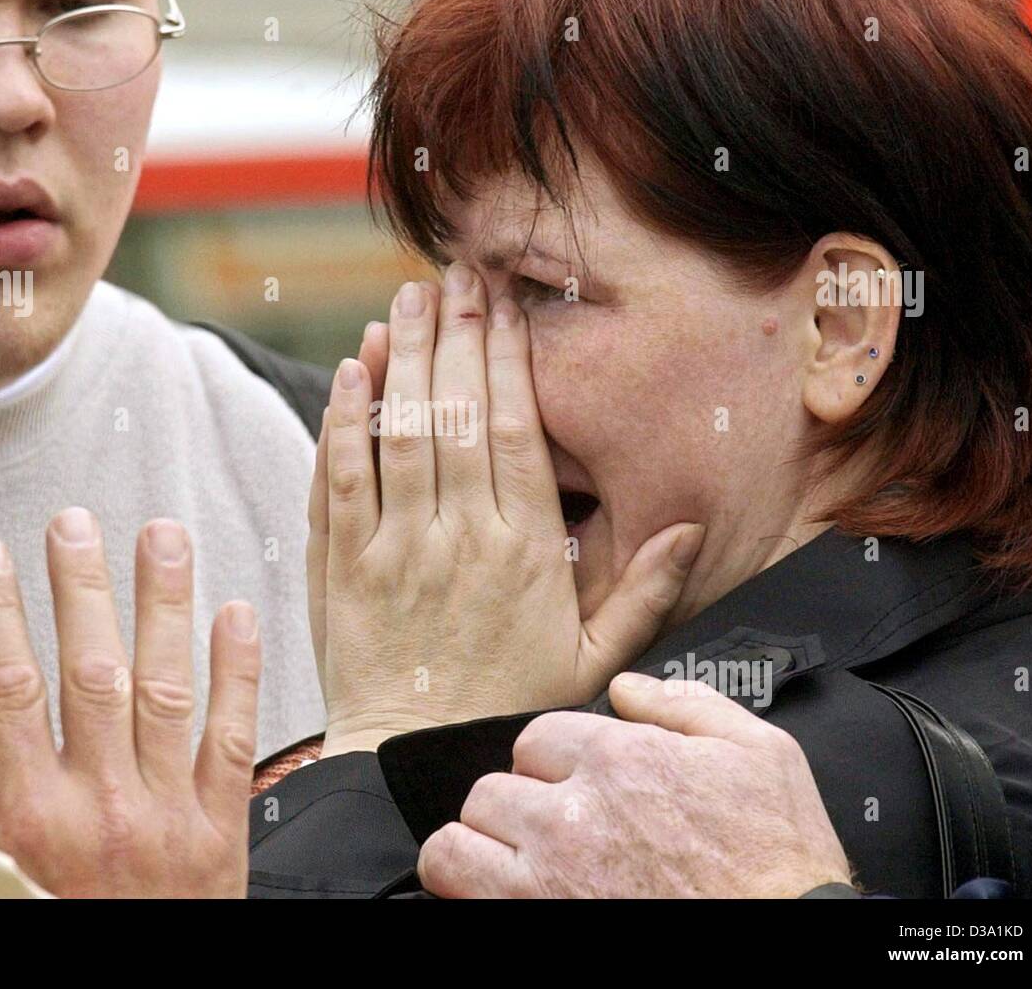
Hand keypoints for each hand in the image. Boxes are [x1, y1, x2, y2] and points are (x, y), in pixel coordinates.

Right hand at [0, 508, 259, 897]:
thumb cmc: (56, 931)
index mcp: (30, 819)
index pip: (5, 692)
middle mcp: (102, 805)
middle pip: (90, 671)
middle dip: (81, 589)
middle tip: (75, 525)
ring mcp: (168, 810)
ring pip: (165, 687)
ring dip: (162, 605)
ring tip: (161, 537)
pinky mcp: (223, 825)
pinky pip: (233, 735)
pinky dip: (238, 671)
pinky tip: (236, 615)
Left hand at [309, 266, 703, 755]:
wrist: (414, 757)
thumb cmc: (508, 705)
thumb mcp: (595, 659)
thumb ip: (646, 592)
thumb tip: (688, 528)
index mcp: (526, 549)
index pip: (515, 429)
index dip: (507, 357)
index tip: (504, 304)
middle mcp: (461, 536)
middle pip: (456, 411)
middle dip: (455, 333)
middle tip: (453, 274)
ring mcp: (396, 547)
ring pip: (400, 432)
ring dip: (401, 358)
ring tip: (405, 300)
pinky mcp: (344, 564)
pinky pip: (342, 479)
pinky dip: (345, 422)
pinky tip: (350, 372)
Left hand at [418, 673, 851, 897]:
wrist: (789, 941)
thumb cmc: (782, 866)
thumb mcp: (762, 754)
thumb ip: (687, 704)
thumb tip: (627, 687)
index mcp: (620, 760)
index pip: (537, 739)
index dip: (556, 764)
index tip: (576, 790)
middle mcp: (571, 815)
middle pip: (492, 790)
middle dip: (518, 807)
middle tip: (550, 834)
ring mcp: (545, 878)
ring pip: (458, 840)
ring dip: (483, 848)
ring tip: (516, 865)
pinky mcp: (530, 923)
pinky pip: (454, 890)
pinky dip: (466, 889)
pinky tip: (504, 893)